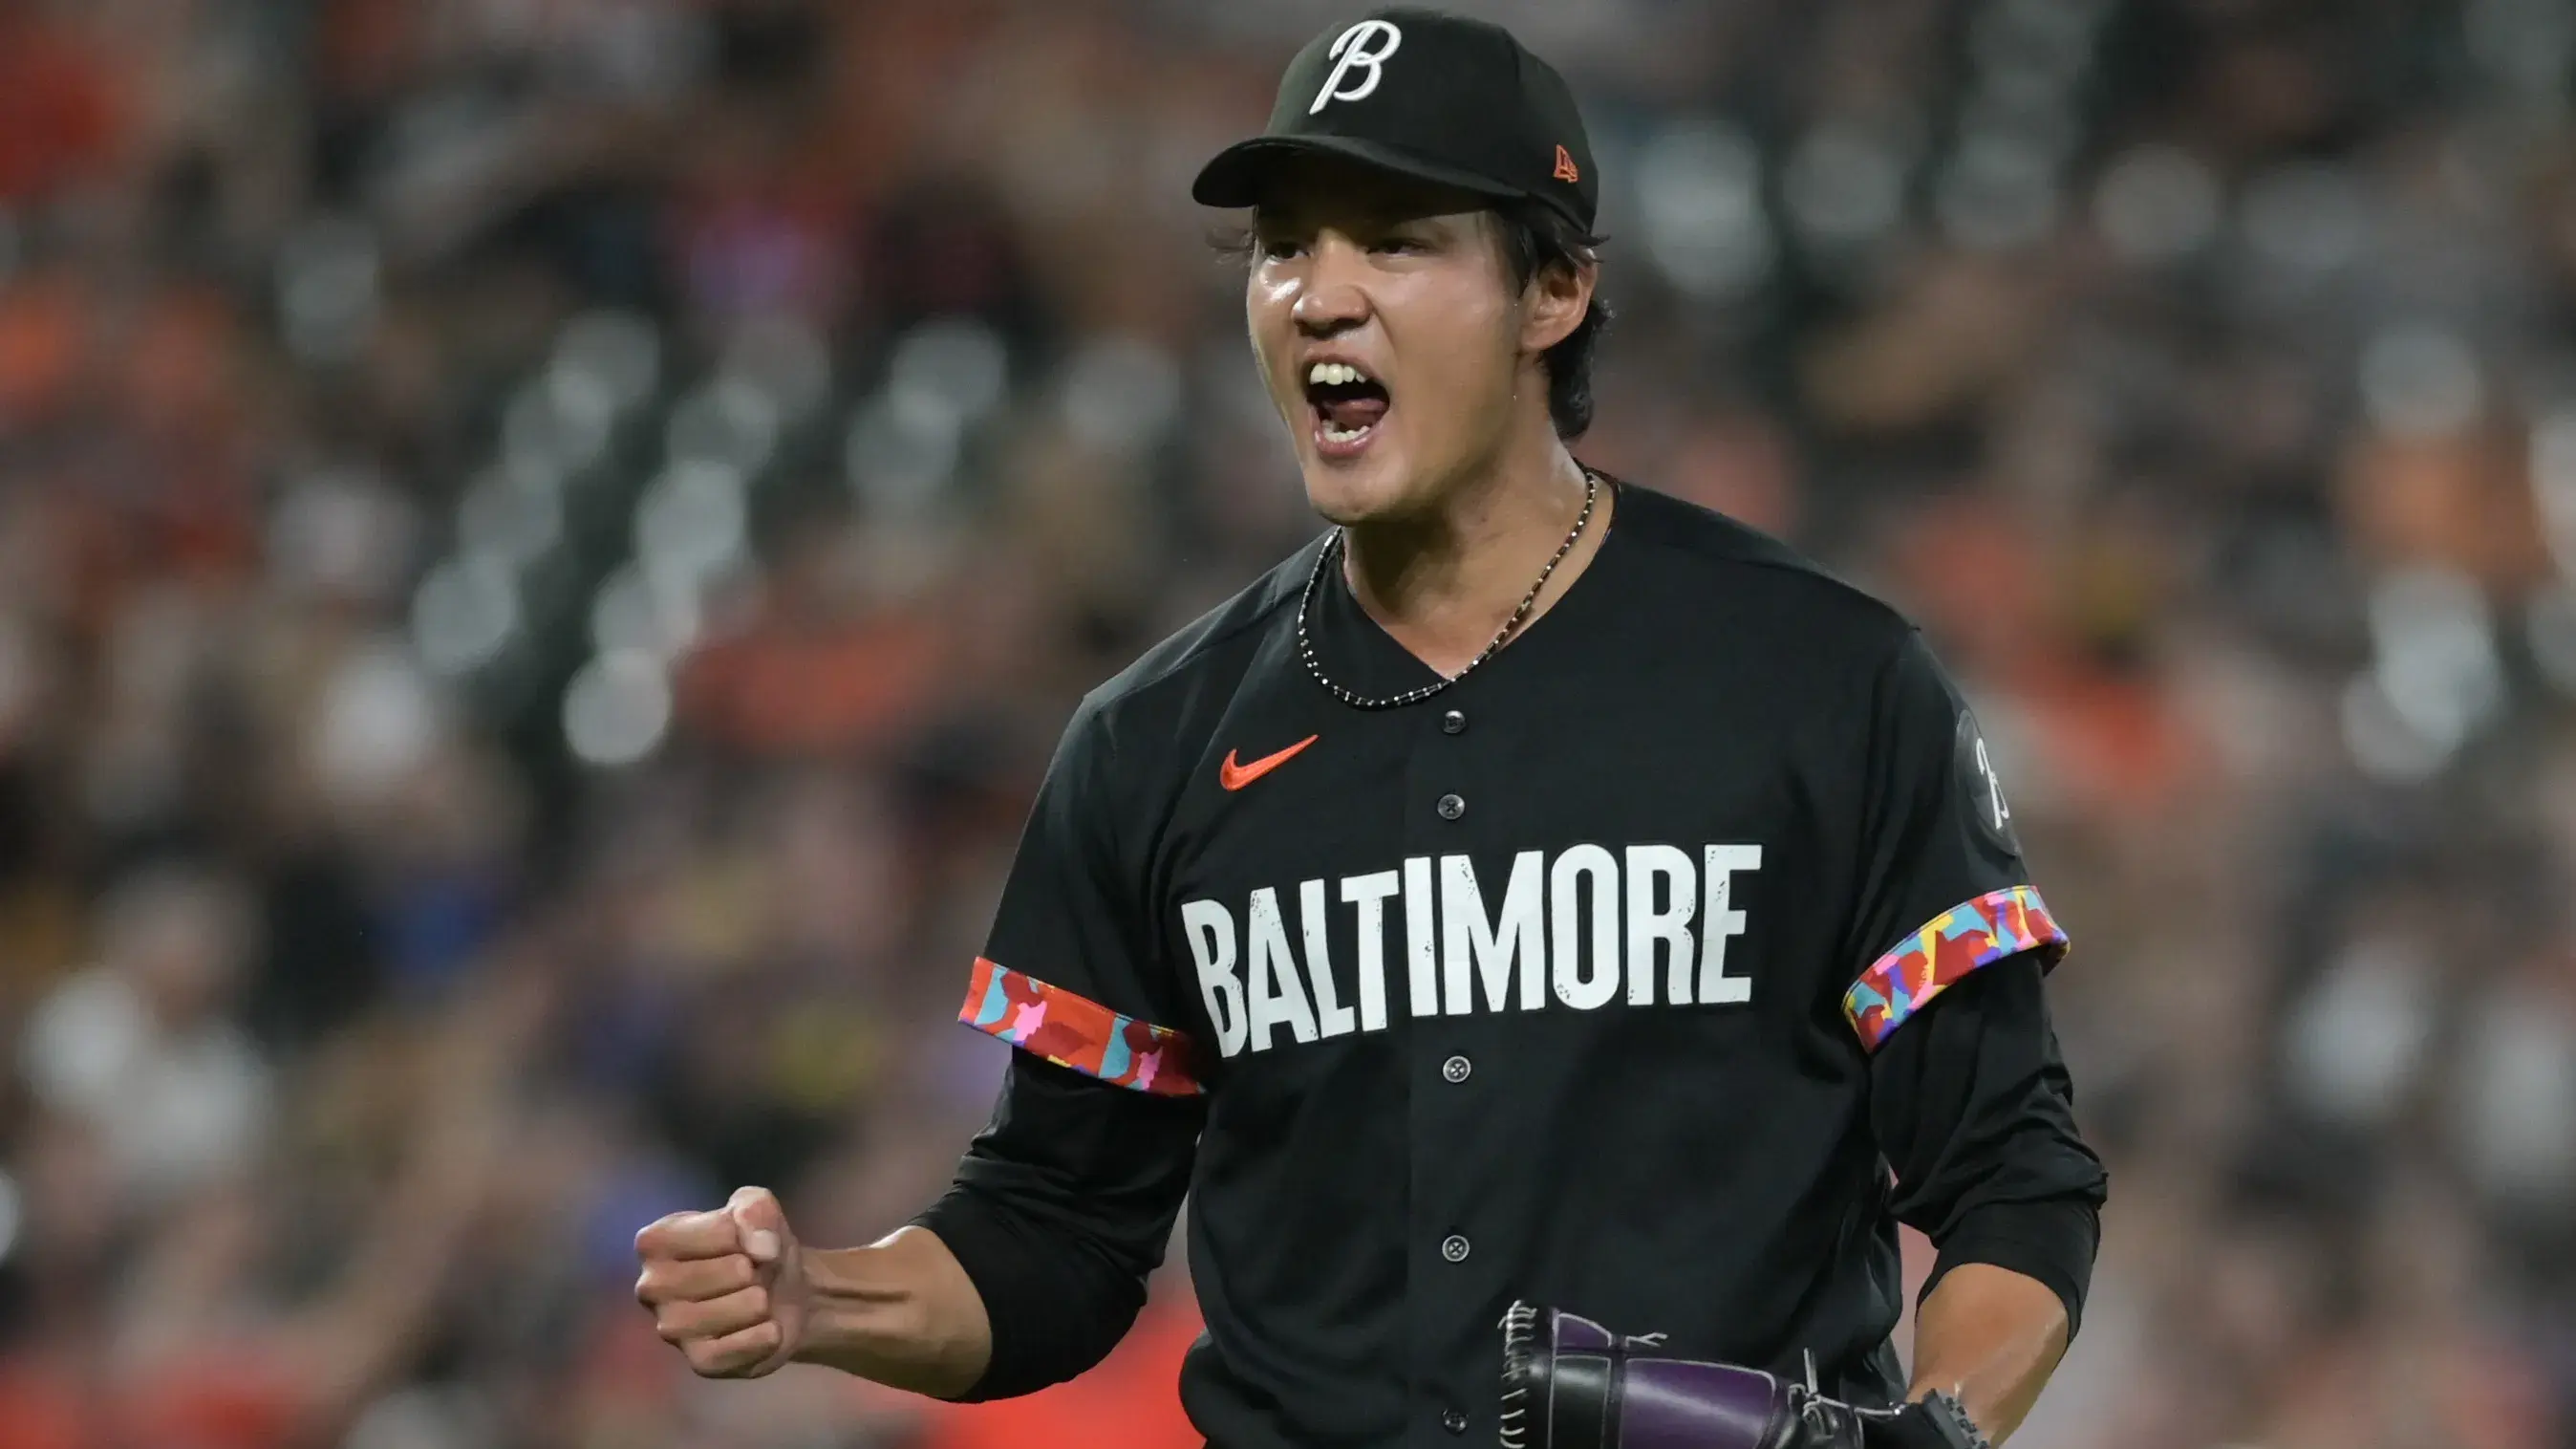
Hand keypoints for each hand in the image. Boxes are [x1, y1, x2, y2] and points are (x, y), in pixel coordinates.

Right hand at [634, 1186, 809, 1377]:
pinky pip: (744, 1347)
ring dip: (762, 1301)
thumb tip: (762, 1250)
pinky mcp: (699, 1362)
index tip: (743, 1240)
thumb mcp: (758, 1207)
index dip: (749, 1232)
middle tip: (749, 1274)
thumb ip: (755, 1210)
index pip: (722, 1230)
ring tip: (756, 1299)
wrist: (782, 1292)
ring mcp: (670, 1329)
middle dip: (757, 1269)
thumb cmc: (755, 1244)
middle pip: (735, 1270)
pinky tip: (766, 1327)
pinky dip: (767, 1335)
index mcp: (653, 1242)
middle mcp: (650, 1287)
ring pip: (742, 1308)